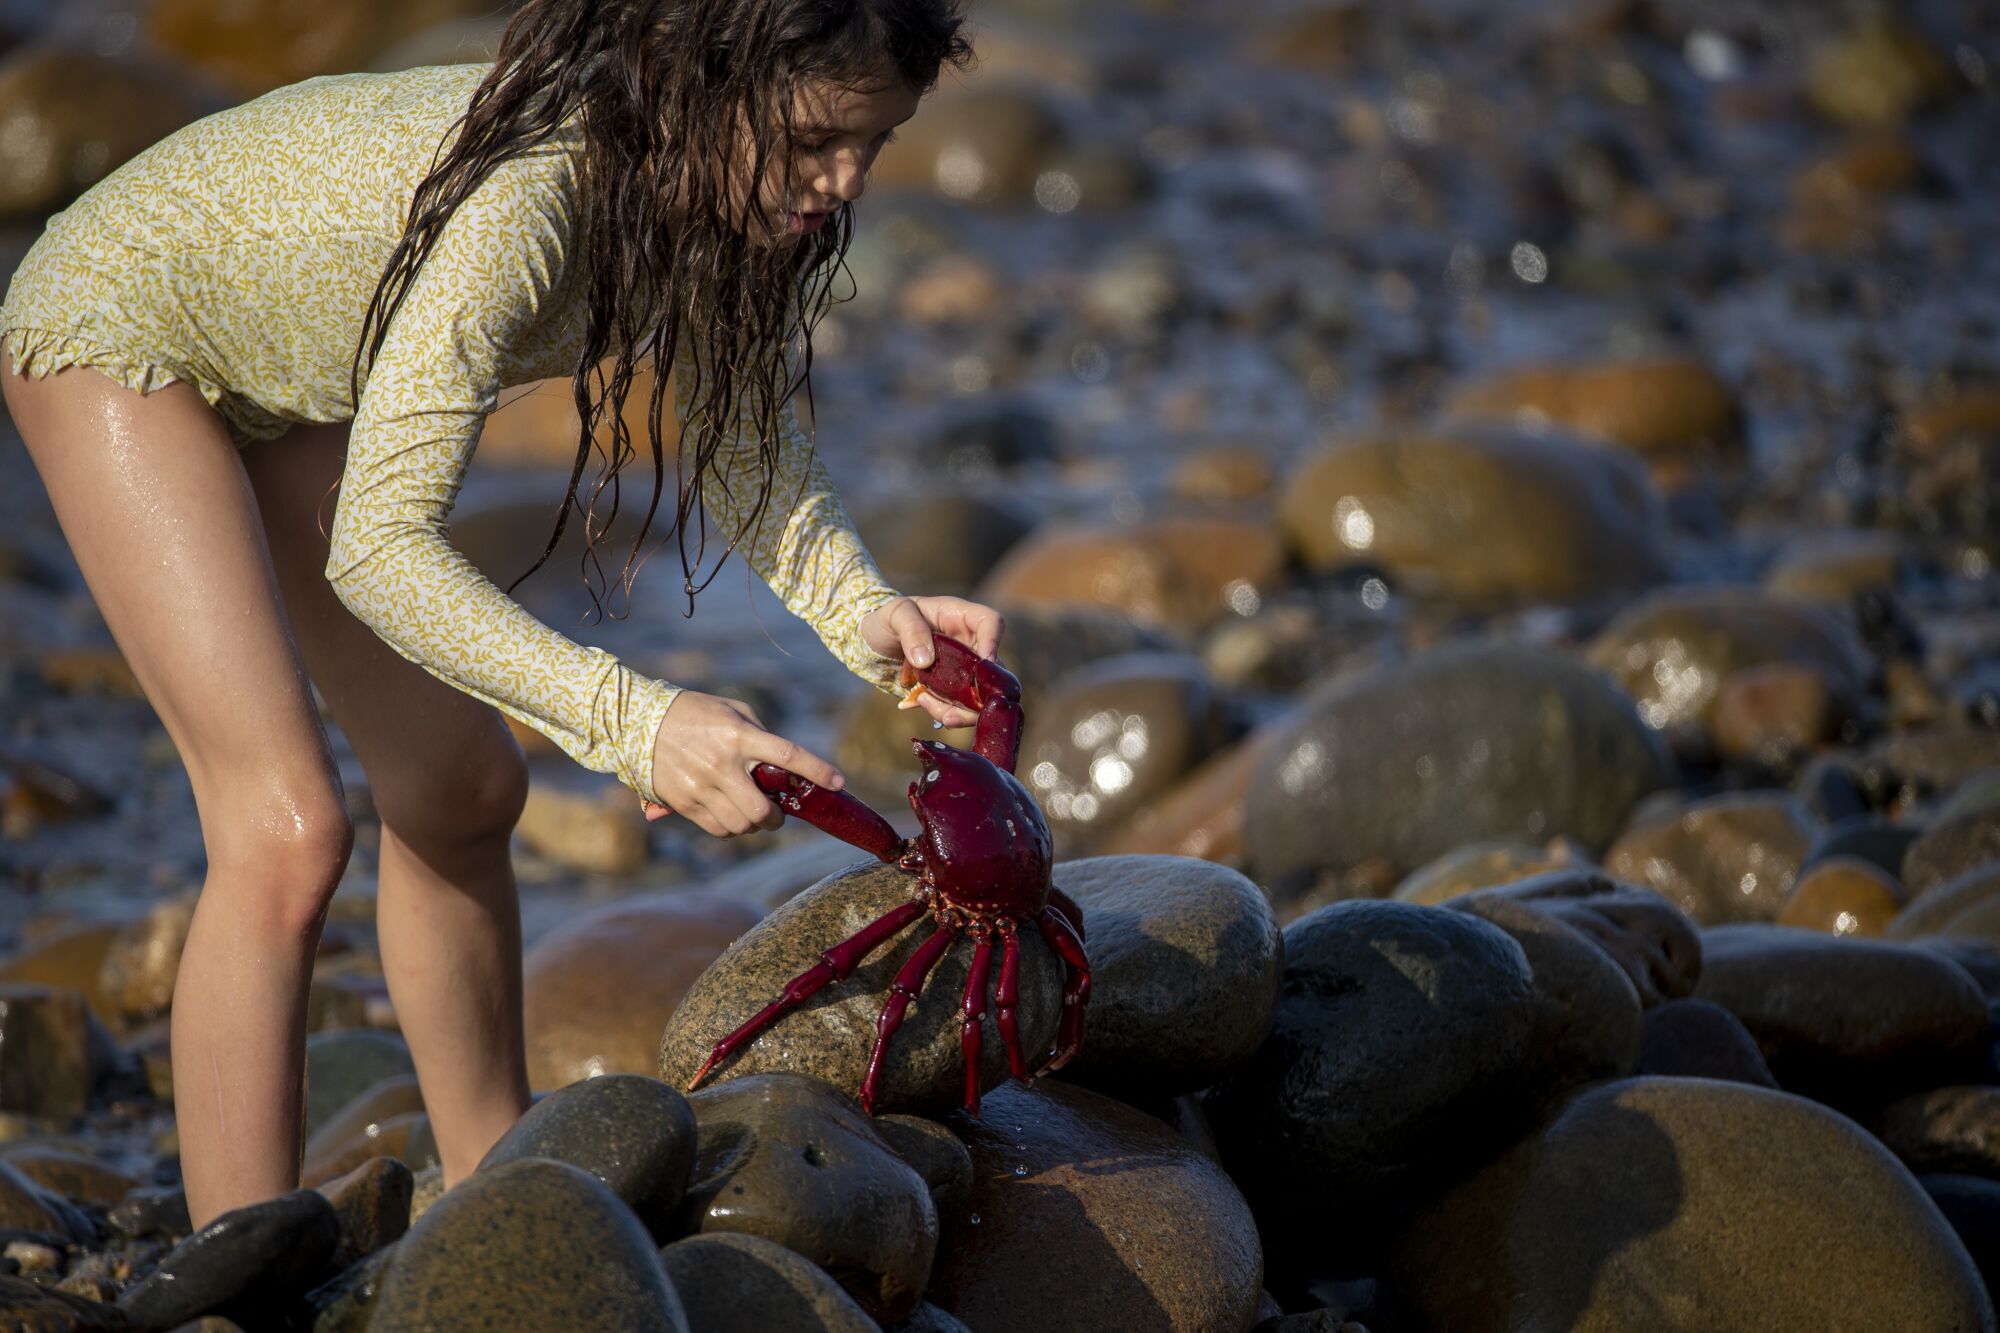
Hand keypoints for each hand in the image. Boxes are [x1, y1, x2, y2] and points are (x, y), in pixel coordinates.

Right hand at [640, 691, 843, 836]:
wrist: (638, 722)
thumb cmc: (695, 712)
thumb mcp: (733, 710)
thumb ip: (761, 734)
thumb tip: (783, 766)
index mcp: (739, 736)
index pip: (788, 756)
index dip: (818, 770)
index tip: (839, 782)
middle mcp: (722, 764)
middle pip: (763, 810)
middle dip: (777, 818)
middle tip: (777, 812)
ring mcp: (701, 786)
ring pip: (742, 825)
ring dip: (755, 826)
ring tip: (753, 815)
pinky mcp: (684, 803)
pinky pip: (719, 830)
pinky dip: (732, 830)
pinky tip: (731, 819)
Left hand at [859, 595, 1005, 728]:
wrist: (875, 641)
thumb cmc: (888, 619)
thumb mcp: (895, 615)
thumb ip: (911, 630)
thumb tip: (925, 661)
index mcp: (960, 617)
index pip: (991, 622)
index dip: (993, 642)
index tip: (983, 663)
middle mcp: (969, 643)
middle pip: (994, 669)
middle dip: (979, 694)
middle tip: (955, 707)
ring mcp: (963, 668)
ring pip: (979, 695)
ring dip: (960, 709)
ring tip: (927, 705)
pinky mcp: (952, 688)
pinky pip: (960, 705)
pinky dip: (944, 711)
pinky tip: (920, 703)